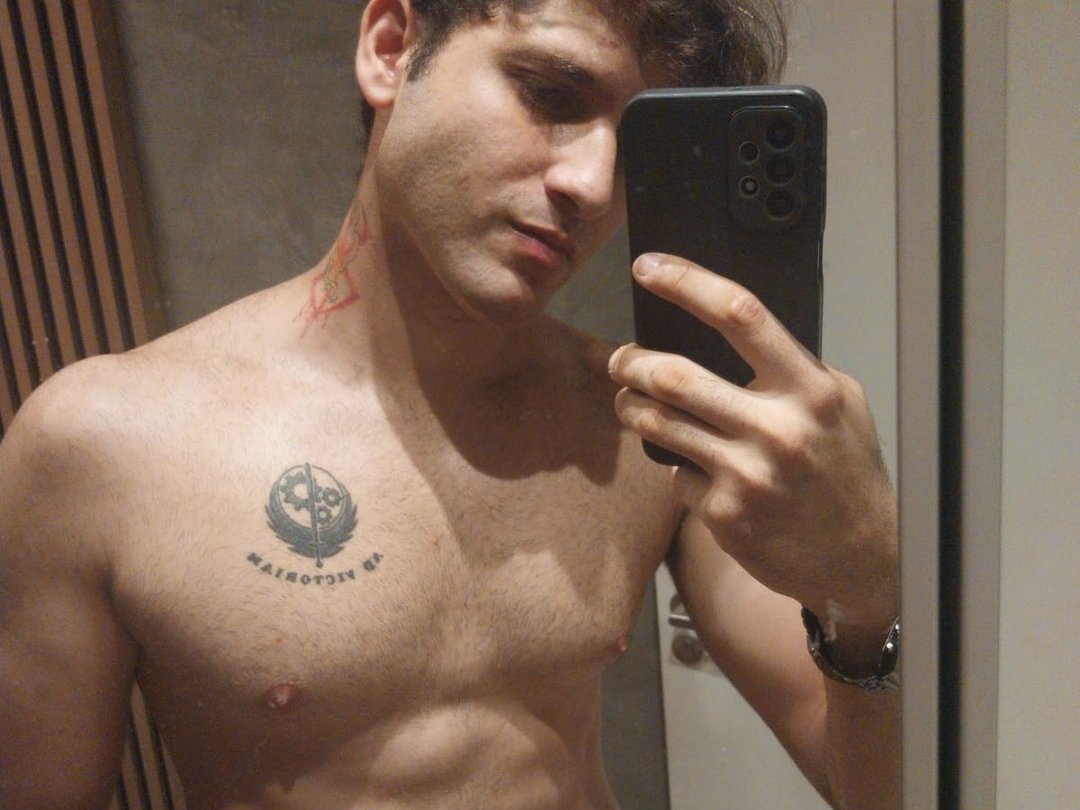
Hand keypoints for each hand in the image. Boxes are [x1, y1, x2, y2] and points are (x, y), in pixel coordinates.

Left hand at [609, 253, 896, 631]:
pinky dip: (676, 465)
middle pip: (675, 375)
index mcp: (810, 389)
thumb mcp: (840, 404)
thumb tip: (725, 328)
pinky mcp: (724, 514)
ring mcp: (747, 475)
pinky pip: (674, 474)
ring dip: (630, 406)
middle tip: (620, 359)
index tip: (650, 267)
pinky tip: (693, 468)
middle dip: (632, 361)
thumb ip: (790, 368)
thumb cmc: (846, 472)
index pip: (740, 315)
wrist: (862, 559)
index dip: (686, 283)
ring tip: (630, 400)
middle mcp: (777, 429)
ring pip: (657, 423)